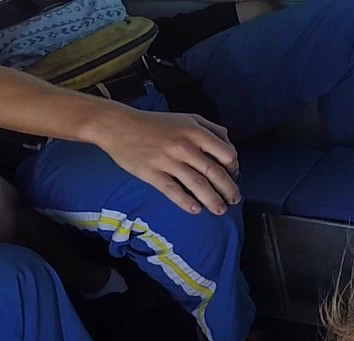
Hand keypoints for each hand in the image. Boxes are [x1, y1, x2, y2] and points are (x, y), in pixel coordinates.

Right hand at [91, 108, 239, 215]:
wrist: (119, 125)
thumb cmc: (156, 123)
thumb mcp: (187, 118)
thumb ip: (211, 129)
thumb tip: (229, 147)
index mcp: (196, 132)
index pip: (226, 154)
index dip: (234, 168)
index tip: (233, 176)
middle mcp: (185, 147)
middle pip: (215, 173)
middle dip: (229, 190)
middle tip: (234, 200)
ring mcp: (168, 161)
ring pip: (198, 186)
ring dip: (213, 201)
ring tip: (220, 210)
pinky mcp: (153, 174)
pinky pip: (174, 192)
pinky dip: (187, 203)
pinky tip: (196, 210)